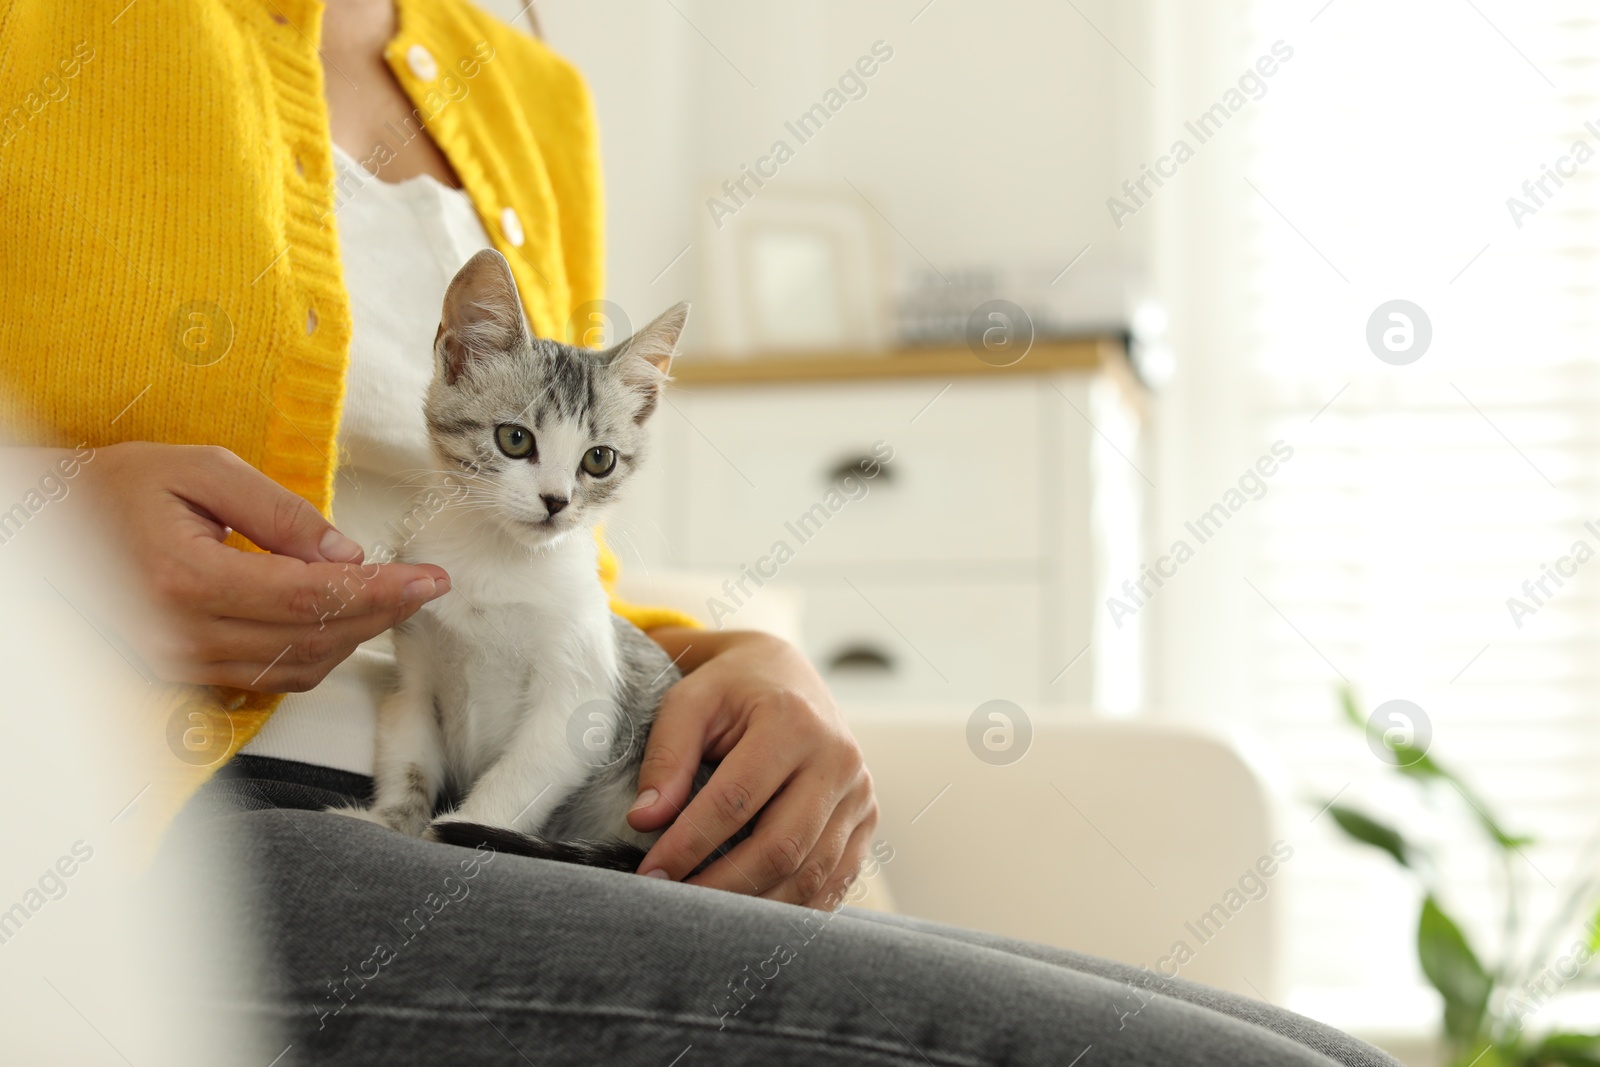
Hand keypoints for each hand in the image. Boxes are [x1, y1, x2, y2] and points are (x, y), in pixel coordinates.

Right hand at [73, 442, 449, 691]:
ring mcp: (178, 663)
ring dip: (354, 637)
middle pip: (312, 638)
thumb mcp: (202, 470)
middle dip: (381, 614)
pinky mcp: (179, 674)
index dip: (380, 591)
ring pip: (297, 667)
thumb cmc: (121, 486)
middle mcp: (181, 635)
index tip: (431, 580)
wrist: (45, 525)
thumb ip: (280, 513)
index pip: (310, 598)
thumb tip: (347, 554)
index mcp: (186, 580)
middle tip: (423, 587)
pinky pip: (268, 678)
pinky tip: (340, 620)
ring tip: (391, 598)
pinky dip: (315, 653)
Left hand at [628, 629, 877, 908]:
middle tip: (673, 905)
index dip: (689, 843)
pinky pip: (833, 882)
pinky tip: (749, 915)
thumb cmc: (732, 690)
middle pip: (781, 847)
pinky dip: (791, 909)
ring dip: (754, 906)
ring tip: (706, 917)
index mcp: (793, 722)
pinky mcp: (866, 821)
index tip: (650, 874)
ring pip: (810, 874)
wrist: (789, 677)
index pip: (736, 800)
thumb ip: (667, 757)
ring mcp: (860, 794)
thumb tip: (645, 820)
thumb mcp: (690, 702)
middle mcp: (838, 759)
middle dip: (722, 886)